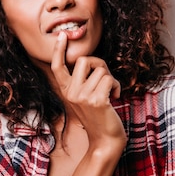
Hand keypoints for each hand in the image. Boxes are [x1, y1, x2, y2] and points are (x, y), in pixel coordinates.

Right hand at [51, 32, 126, 151]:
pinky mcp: (96, 101)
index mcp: (66, 90)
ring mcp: (82, 97)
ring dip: (111, 79)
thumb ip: (81, 81)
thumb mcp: (84, 98)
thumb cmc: (98, 116)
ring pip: (100, 69)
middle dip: (99, 64)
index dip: (59, 50)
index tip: (63, 36)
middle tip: (105, 79)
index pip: (58, 66)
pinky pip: (109, 79)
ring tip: (110, 93)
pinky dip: (117, 86)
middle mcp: (71, 93)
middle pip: (84, 60)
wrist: (105, 139)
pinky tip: (115, 98)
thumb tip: (88, 60)